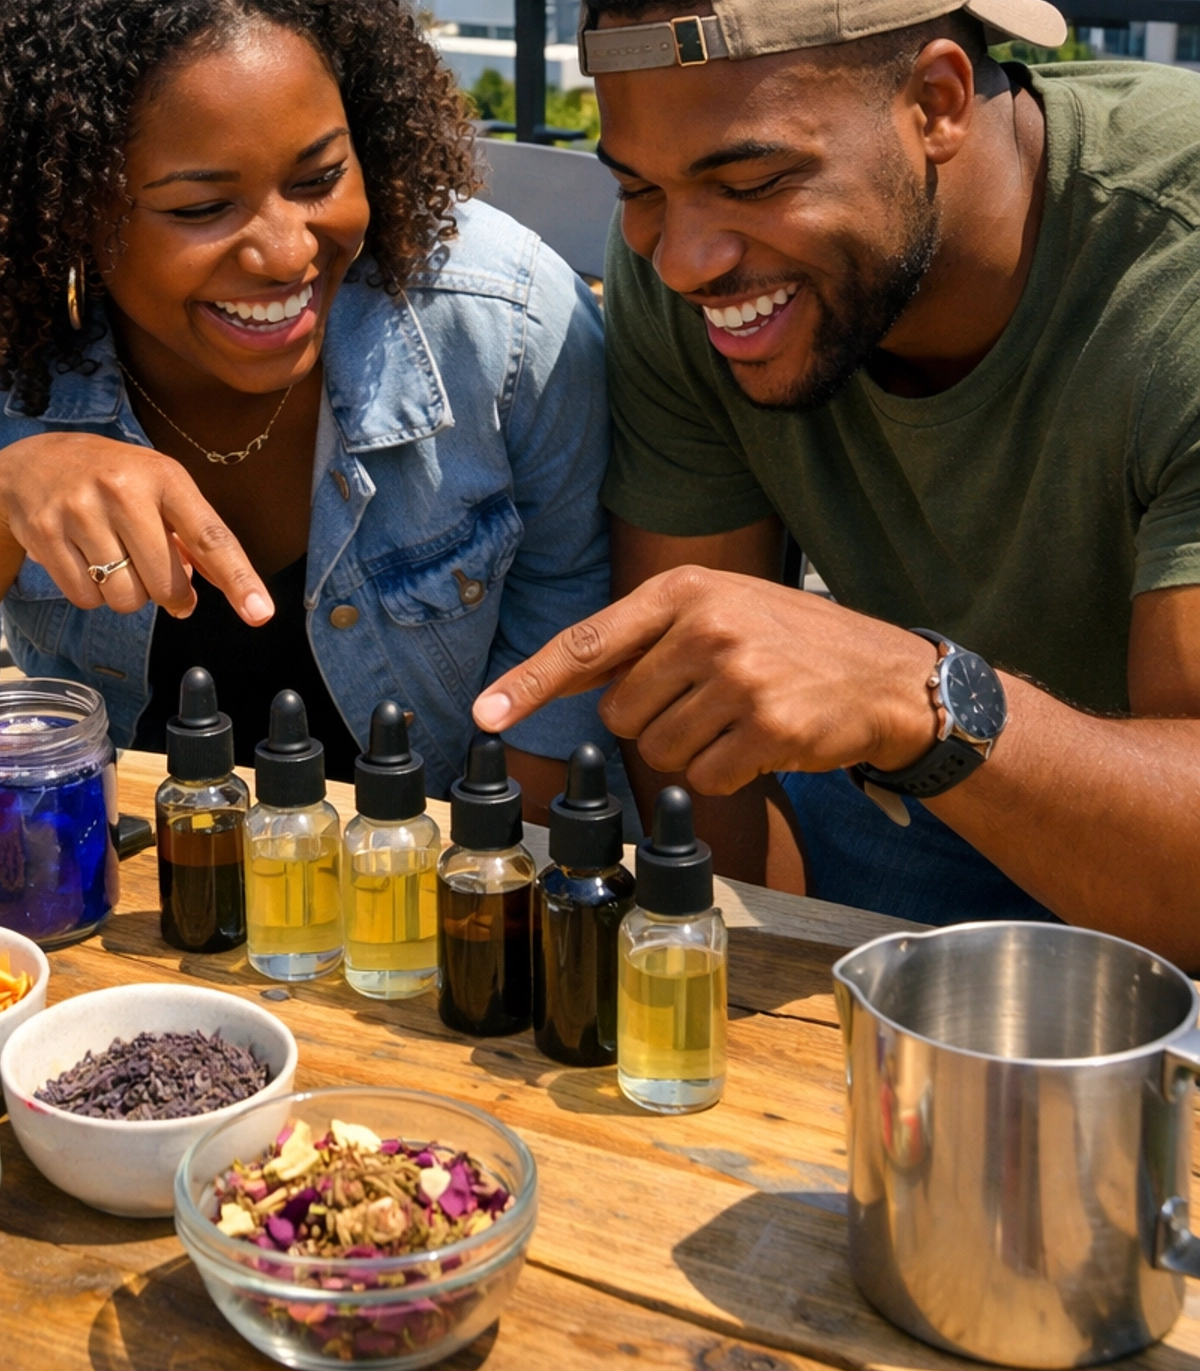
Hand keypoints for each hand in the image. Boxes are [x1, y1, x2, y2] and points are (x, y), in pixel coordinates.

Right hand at [0, 433, 275, 626]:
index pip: (209, 536)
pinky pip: (85, 598)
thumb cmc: (110, 481)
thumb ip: (190, 535)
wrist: (30, 465)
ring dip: (125, 594)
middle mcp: (123, 490)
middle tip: (151, 572)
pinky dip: (90, 593)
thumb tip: (213, 588)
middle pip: (165, 584)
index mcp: (163, 477)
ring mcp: (80, 511)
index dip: (238, 578)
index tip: (260, 614)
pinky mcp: (44, 534)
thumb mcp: (157, 489)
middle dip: (166, 594)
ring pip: (124, 599)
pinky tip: (81, 559)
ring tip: (111, 558)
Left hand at [471, 567, 938, 794]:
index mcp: (684, 592)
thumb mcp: (721, 610)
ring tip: (741, 720)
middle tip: (710, 703)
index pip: (586, 643)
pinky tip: (764, 744)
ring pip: (658, 752)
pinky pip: (703, 778)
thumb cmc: (792, 645)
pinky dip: (726, 774)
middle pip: (620, 714)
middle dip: (655, 722)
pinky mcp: (767, 727)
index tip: (485, 712)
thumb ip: (649, 639)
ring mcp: (737, 677)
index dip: (529, 683)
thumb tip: (570, 683)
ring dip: (693, 752)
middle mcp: (706, 627)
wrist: (885, 676)